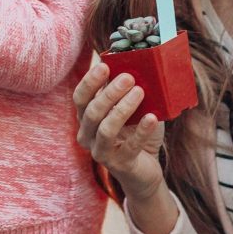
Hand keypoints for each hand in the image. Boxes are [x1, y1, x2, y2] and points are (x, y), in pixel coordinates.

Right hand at [72, 54, 165, 199]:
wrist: (145, 169)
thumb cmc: (135, 132)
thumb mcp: (130, 110)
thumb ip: (127, 91)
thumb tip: (135, 64)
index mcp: (86, 119)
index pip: (80, 98)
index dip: (89, 82)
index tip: (104, 66)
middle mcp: (88, 136)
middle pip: (92, 112)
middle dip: (110, 93)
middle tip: (129, 77)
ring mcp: (102, 153)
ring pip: (106, 129)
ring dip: (123, 109)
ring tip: (140, 92)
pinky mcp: (120, 165)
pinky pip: (130, 147)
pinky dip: (141, 131)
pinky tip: (152, 118)